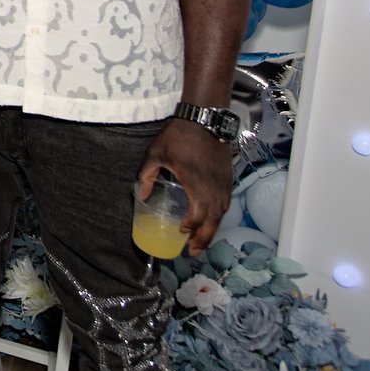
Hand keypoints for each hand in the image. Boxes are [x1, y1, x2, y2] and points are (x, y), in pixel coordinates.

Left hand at [138, 119, 231, 255]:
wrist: (205, 118)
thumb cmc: (179, 136)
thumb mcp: (156, 154)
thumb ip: (147, 175)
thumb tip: (141, 193)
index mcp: (196, 184)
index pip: (197, 215)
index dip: (190, 227)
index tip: (181, 232)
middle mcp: (214, 188)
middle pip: (213, 221)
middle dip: (204, 239)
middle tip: (193, 252)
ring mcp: (224, 183)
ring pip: (222, 213)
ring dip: (212, 229)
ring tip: (200, 241)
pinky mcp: (228, 178)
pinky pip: (225, 203)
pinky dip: (219, 215)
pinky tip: (211, 219)